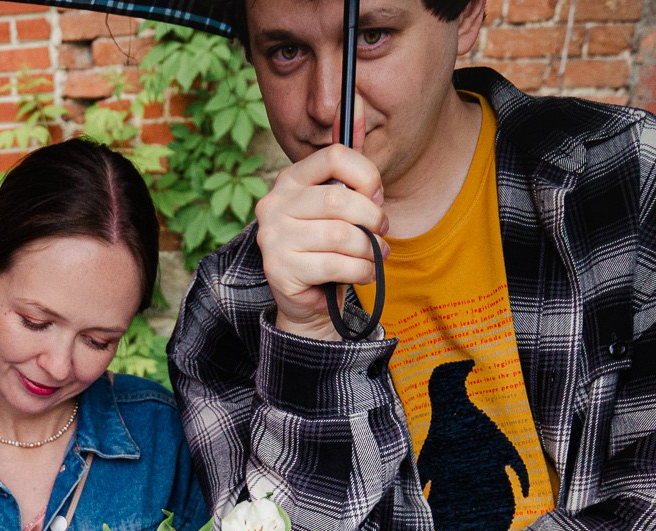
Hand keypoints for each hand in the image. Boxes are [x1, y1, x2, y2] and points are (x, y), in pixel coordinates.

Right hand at [252, 144, 388, 341]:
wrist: (307, 297)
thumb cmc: (326, 244)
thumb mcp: (338, 202)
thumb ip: (348, 163)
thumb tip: (358, 108)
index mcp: (290, 179)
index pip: (335, 155)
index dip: (367, 175)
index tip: (376, 196)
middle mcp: (274, 204)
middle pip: (339, 199)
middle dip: (373, 218)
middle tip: (382, 232)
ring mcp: (273, 237)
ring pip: (341, 236)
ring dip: (370, 250)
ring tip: (375, 256)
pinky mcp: (279, 269)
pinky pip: (336, 265)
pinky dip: (361, 271)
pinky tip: (364, 273)